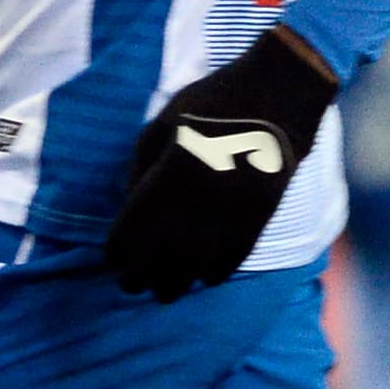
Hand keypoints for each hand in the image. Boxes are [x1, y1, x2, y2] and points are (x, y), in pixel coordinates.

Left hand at [105, 25, 335, 300]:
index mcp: (167, 177)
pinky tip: (205, 280)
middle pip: (162, 256)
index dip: (119, 251)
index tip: (113, 260)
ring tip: (165, 293)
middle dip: (142, 277)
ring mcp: (232, 212)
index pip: (133, 230)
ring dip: (178, 284)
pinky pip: (235, 257)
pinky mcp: (260, 216)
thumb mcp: (161, 125)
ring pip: (198, 265)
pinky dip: (217, 273)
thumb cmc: (210, 104)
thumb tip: (131, 203)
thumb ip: (141, 167)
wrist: (276, 95)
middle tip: (131, 286)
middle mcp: (197, 202)